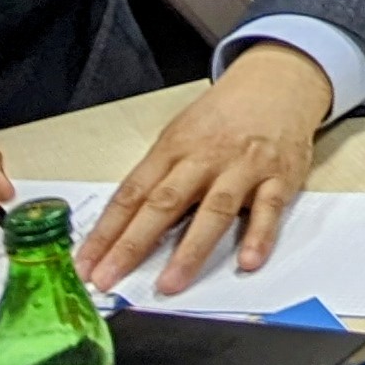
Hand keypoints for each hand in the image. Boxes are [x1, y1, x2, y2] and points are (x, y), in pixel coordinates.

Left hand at [77, 41, 332, 294]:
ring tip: (170, 284)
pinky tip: (247, 261)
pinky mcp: (279, 177)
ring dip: (191, 250)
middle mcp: (205, 157)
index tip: (85, 265)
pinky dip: (259, 236)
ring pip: (214, 210)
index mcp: (174, 147)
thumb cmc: (224, 116)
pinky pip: (268, 209)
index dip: (106, 232)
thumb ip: (161, 176)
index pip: (132, 194)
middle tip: (109, 279)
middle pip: (164, 203)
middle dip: (133, 245)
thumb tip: (126, 226)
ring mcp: (244, 167)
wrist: (279, 80)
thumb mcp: (182, 135)